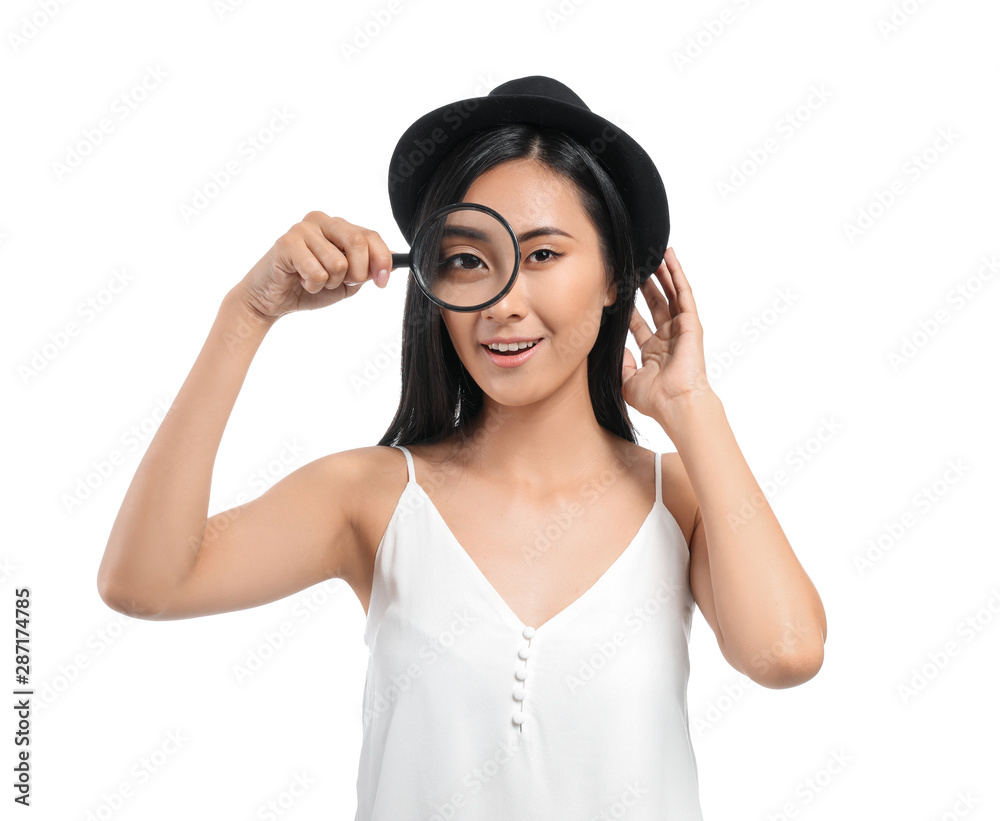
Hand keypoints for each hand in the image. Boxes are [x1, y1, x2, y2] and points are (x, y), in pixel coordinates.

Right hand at [234, 211, 394, 322]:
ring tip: (313, 279)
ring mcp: (303, 229)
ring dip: (329, 283)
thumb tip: (396, 263)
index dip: (382, 260)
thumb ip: (368, 270)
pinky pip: (317, 272)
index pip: (370, 235)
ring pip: (338, 263)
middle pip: (358, 243)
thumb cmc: (308, 286)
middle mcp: (322, 221)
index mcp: (338, 226)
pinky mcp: (286, 243)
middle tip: (341, 282)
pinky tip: (299, 280)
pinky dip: (312, 285)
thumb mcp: (347, 281)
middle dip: (357, 273)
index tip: (382, 281)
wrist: (272, 300)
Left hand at [623, 247, 712, 417]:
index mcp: (654, 352)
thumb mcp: (627, 381)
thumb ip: (621, 364)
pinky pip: (683, 294)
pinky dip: (676, 274)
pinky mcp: (691, 323)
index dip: (629, 307)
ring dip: (662, 274)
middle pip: (655, 304)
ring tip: (654, 254)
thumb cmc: (656, 400)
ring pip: (671, 294)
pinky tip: (670, 258)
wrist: (675, 403)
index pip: (639, 323)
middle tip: (635, 267)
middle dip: (645, 285)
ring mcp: (681, 329)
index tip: (618, 292)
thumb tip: (616, 349)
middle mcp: (668, 338)